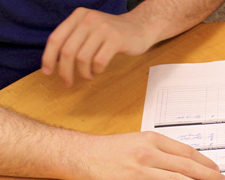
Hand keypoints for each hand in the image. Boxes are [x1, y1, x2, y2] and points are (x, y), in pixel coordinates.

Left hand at [41, 7, 155, 86]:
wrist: (141, 27)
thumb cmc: (113, 33)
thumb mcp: (90, 28)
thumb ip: (74, 38)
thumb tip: (55, 61)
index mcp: (78, 16)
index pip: (56, 39)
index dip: (48, 58)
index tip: (47, 72)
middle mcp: (88, 20)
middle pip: (67, 51)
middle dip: (65, 71)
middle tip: (67, 82)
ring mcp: (103, 29)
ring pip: (82, 58)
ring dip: (82, 73)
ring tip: (88, 76)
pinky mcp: (116, 39)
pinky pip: (99, 61)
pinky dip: (96, 71)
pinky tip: (98, 71)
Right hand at [70, 131, 224, 179]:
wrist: (85, 156)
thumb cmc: (113, 148)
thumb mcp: (140, 139)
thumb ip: (163, 148)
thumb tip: (187, 160)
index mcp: (153, 140)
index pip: (187, 152)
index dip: (205, 162)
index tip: (217, 170)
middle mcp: (149, 154)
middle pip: (186, 166)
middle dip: (208, 176)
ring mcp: (139, 171)